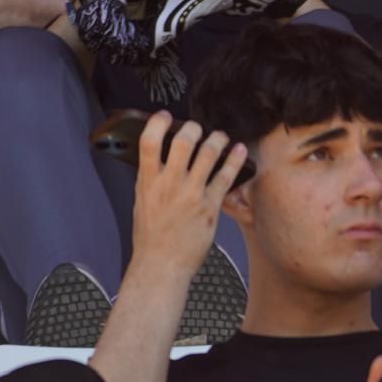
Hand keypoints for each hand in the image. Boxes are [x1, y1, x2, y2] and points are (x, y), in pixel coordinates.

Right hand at [130, 111, 247, 278]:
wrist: (162, 264)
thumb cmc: (151, 237)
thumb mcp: (142, 202)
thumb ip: (151, 179)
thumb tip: (157, 161)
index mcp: (148, 181)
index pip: (149, 141)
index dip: (158, 123)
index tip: (165, 116)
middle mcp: (170, 183)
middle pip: (184, 141)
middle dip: (193, 127)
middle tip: (197, 127)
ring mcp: (191, 193)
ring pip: (208, 153)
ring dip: (217, 139)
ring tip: (220, 136)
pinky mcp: (210, 205)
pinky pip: (226, 176)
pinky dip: (235, 160)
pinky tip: (239, 151)